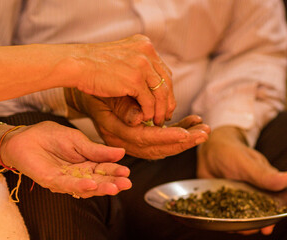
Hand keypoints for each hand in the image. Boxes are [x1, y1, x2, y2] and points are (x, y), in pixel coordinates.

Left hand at [0, 121, 131, 197]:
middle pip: (98, 181)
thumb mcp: (79, 140)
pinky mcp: (52, 181)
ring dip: (100, 188)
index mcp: (87, 163)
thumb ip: (98, 150)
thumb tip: (122, 152)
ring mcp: (66, 180)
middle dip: (112, 183)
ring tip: (114, 187)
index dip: (116, 171)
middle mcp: (78, 174)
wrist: (25, 136)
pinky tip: (91, 185)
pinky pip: (67, 185)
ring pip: (86, 187)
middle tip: (126, 184)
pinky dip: (80, 186)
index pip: (104, 169)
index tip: (127, 172)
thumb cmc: (51, 136)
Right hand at [67, 34, 175, 124]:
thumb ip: (135, 66)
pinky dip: (149, 112)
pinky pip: (149, 101)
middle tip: (165, 115)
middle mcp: (147, 51)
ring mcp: (142, 64)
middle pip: (166, 81)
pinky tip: (146, 118)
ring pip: (161, 92)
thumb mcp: (120, 59)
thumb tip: (150, 86)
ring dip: (160, 110)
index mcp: (144, 44)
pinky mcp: (135, 79)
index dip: (165, 88)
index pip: (162, 70)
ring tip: (158, 121)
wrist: (77, 64)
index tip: (164, 102)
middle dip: (168, 101)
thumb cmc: (92, 64)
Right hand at [70, 92, 209, 158]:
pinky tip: (192, 123)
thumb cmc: (93, 89)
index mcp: (115, 133)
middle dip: (183, 142)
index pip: (145, 140)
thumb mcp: (103, 96)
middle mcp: (123, 141)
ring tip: (203, 129)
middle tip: (204, 133)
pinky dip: (177, 131)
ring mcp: (130, 140)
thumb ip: (121, 109)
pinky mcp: (137, 133)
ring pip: (161, 145)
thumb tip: (139, 119)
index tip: (186, 134)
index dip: (166, 138)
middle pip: (157, 148)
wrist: (83, 90)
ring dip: (184, 138)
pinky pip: (159, 138)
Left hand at [197, 126, 286, 234]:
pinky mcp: (219, 199)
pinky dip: (220, 217)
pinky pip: (221, 212)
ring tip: (234, 227)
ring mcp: (233, 198)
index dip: (270, 218)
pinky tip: (218, 221)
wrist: (210, 148)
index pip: (270, 206)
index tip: (268, 227)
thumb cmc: (233, 152)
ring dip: (237, 223)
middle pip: (254, 215)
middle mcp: (250, 195)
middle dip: (253, 224)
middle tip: (249, 229)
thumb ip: (264, 175)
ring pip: (237, 216)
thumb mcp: (248, 163)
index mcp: (263, 186)